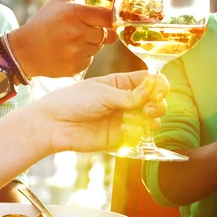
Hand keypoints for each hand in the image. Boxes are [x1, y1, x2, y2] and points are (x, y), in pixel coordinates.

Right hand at [9, 0, 117, 78]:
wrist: (23, 51)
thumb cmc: (43, 23)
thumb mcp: (58, 0)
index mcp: (74, 13)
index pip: (108, 17)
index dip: (111, 18)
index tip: (107, 19)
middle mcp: (77, 33)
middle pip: (106, 34)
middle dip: (98, 31)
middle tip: (82, 29)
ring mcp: (76, 52)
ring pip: (98, 47)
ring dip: (90, 44)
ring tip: (71, 40)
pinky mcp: (76, 67)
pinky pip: (89, 60)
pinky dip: (82, 57)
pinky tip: (67, 51)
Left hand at [34, 71, 168, 154]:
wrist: (55, 124)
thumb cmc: (74, 101)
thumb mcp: (102, 93)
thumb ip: (129, 95)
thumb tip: (153, 89)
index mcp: (119, 83)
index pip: (146, 80)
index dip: (157, 83)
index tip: (160, 89)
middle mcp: (124, 100)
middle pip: (153, 99)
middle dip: (158, 102)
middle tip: (152, 107)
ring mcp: (123, 118)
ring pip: (150, 118)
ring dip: (154, 117)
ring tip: (147, 118)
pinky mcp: (120, 137)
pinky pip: (139, 134)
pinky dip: (141, 132)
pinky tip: (132, 130)